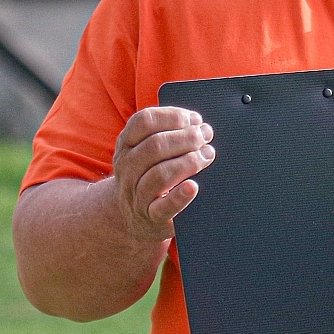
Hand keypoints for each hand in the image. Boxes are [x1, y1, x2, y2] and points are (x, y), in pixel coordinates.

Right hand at [111, 107, 214, 240]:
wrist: (131, 216)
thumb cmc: (148, 175)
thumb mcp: (146, 151)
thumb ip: (167, 133)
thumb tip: (198, 123)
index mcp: (126, 145)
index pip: (144, 121)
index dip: (173, 116)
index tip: (195, 119)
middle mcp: (127, 168)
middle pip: (155, 146)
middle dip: (187, 137)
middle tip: (206, 135)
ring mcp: (137, 194)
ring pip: (160, 174)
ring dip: (189, 161)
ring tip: (207, 155)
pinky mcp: (151, 217)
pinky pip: (164, 207)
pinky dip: (180, 197)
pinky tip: (193, 186)